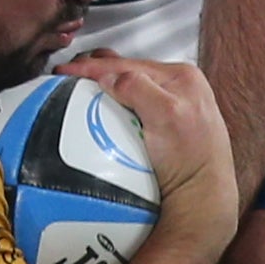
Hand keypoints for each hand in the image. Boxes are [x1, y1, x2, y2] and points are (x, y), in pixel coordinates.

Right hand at [58, 48, 237, 254]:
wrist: (198, 198)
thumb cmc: (191, 160)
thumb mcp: (167, 115)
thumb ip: (139, 88)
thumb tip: (108, 77)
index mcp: (183, 77)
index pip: (127, 64)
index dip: (93, 66)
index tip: (66, 71)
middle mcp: (178, 87)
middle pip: (127, 73)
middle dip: (97, 73)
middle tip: (67, 77)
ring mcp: (172, 107)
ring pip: (128, 90)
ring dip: (104, 90)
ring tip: (79, 88)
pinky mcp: (164, 127)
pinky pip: (132, 109)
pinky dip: (113, 107)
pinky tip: (101, 111)